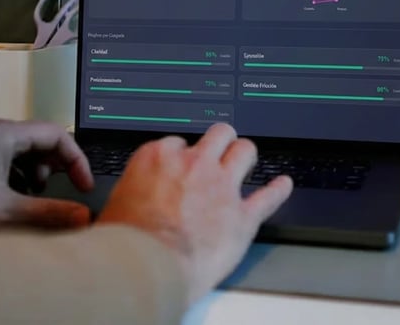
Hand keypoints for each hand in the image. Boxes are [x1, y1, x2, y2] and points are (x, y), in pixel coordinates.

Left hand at [0, 120, 93, 229]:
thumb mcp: (3, 211)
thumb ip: (47, 213)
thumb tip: (81, 215)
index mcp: (4, 134)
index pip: (56, 136)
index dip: (76, 161)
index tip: (84, 186)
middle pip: (40, 147)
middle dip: (53, 174)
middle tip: (57, 198)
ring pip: (22, 160)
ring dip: (32, 183)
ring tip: (27, 207)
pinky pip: (5, 170)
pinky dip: (14, 188)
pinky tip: (6, 210)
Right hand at [98, 123, 292, 304]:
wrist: (147, 264)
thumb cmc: (127, 239)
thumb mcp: (117, 201)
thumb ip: (134, 189)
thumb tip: (131, 198)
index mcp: (160, 157)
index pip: (177, 143)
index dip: (181, 154)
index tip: (182, 163)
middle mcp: (194, 165)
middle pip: (218, 134)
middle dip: (221, 140)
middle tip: (220, 149)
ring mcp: (221, 187)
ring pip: (245, 151)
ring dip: (246, 154)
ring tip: (247, 159)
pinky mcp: (242, 216)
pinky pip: (268, 196)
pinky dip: (278, 190)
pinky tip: (283, 185)